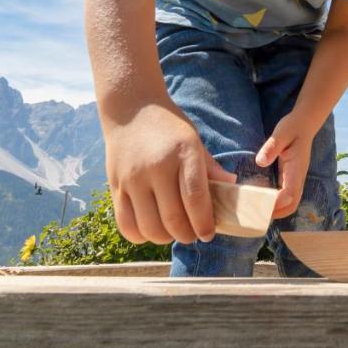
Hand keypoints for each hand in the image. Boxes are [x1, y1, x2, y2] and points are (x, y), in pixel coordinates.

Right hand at [104, 103, 235, 244]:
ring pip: (149, 227)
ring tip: (172, 231)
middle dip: (187, 235)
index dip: (204, 223)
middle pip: (172, 219)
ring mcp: (132, 179)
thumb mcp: (194, 140)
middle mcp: (156, 167)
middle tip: (193, 234)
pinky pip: (126, 225)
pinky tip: (151, 228)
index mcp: (183, 153)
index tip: (208, 233)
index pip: (195, 198)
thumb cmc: (168, 127)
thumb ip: (210, 168)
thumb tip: (232, 188)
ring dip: (165, 238)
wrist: (130, 108)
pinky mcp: (115, 187)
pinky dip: (141, 236)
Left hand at [254, 110, 317, 217]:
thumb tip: (260, 162)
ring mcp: (296, 178)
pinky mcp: (292, 177)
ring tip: (258, 212)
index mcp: (296, 168)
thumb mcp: (281, 133)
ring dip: (277, 210)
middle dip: (277, 213)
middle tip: (257, 216)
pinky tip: (262, 201)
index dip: (277, 202)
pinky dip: (277, 203)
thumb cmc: (292, 127)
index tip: (261, 205)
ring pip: (291, 202)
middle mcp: (298, 177)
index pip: (290, 193)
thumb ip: (272, 147)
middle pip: (292, 204)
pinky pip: (287, 195)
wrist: (305, 123)